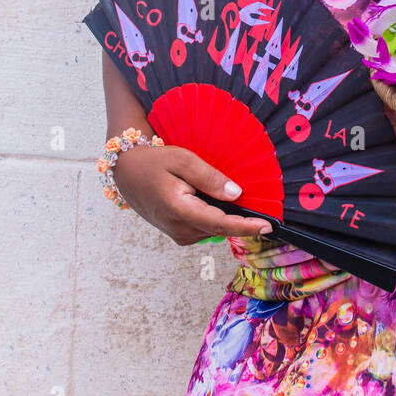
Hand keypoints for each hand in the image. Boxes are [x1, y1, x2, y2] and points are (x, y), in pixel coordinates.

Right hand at [112, 144, 272, 245]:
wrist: (127, 172)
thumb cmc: (154, 163)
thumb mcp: (183, 161)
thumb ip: (210, 178)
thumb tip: (236, 194)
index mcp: (180, 211)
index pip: (221, 224)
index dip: (247, 227)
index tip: (268, 226)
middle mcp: (179, 229)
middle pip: (220, 228)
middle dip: (241, 220)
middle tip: (261, 208)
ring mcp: (178, 234)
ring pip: (213, 229)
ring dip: (227, 217)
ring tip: (229, 197)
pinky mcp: (178, 233)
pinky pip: (205, 227)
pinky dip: (215, 217)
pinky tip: (212, 200)